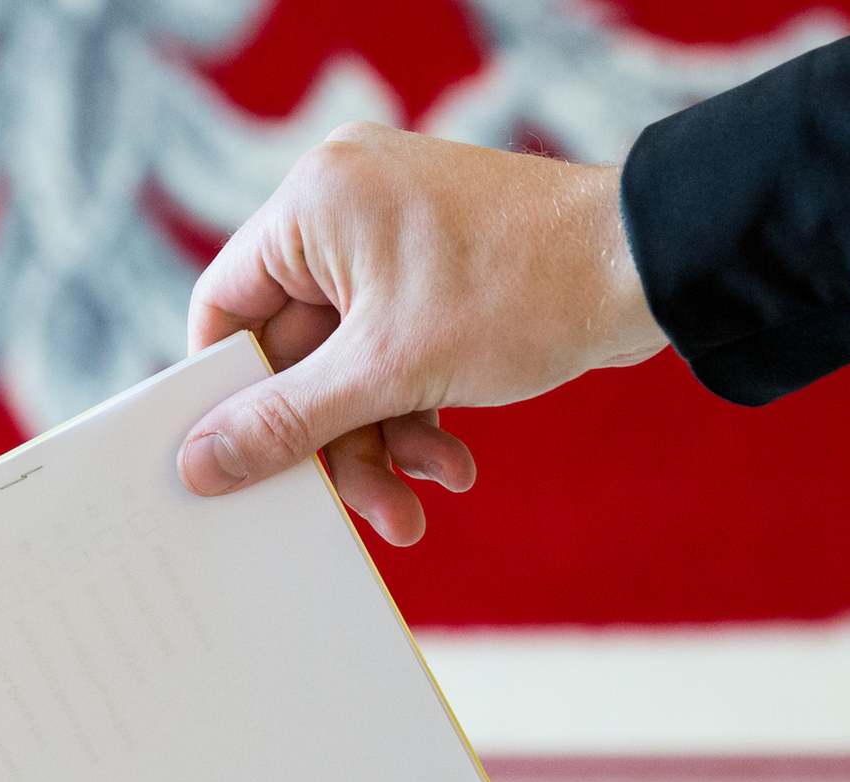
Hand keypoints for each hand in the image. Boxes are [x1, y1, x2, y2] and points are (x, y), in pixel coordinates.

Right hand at [178, 121, 666, 544]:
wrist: (648, 270)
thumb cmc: (520, 293)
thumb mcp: (389, 373)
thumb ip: (287, 423)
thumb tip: (201, 464)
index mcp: (312, 205)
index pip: (226, 308)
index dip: (225, 394)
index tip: (232, 461)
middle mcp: (344, 209)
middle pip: (296, 355)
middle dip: (335, 441)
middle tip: (362, 509)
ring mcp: (394, 241)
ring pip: (352, 366)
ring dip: (383, 440)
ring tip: (422, 499)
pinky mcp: (437, 273)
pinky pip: (396, 353)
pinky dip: (417, 410)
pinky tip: (452, 462)